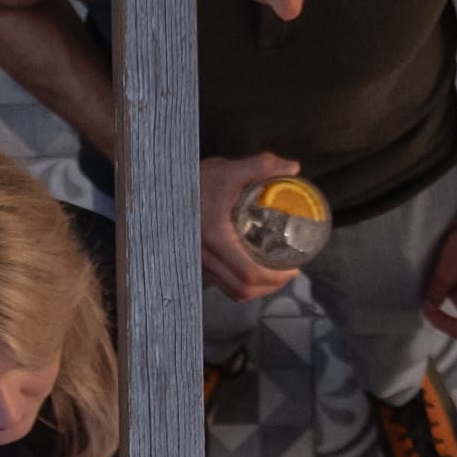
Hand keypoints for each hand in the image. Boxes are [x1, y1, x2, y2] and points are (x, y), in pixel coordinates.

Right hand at [197, 151, 303, 302]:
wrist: (163, 186)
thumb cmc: (197, 178)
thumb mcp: (229, 170)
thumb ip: (261, 166)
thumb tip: (293, 168)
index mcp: (214, 237)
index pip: (247, 273)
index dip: (274, 277)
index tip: (293, 268)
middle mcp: (203, 255)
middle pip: (242, 289)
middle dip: (270, 285)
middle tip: (289, 271)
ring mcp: (198, 262)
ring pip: (232, 291)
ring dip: (257, 288)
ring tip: (276, 273)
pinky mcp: (197, 263)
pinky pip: (222, 284)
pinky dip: (242, 285)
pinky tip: (254, 272)